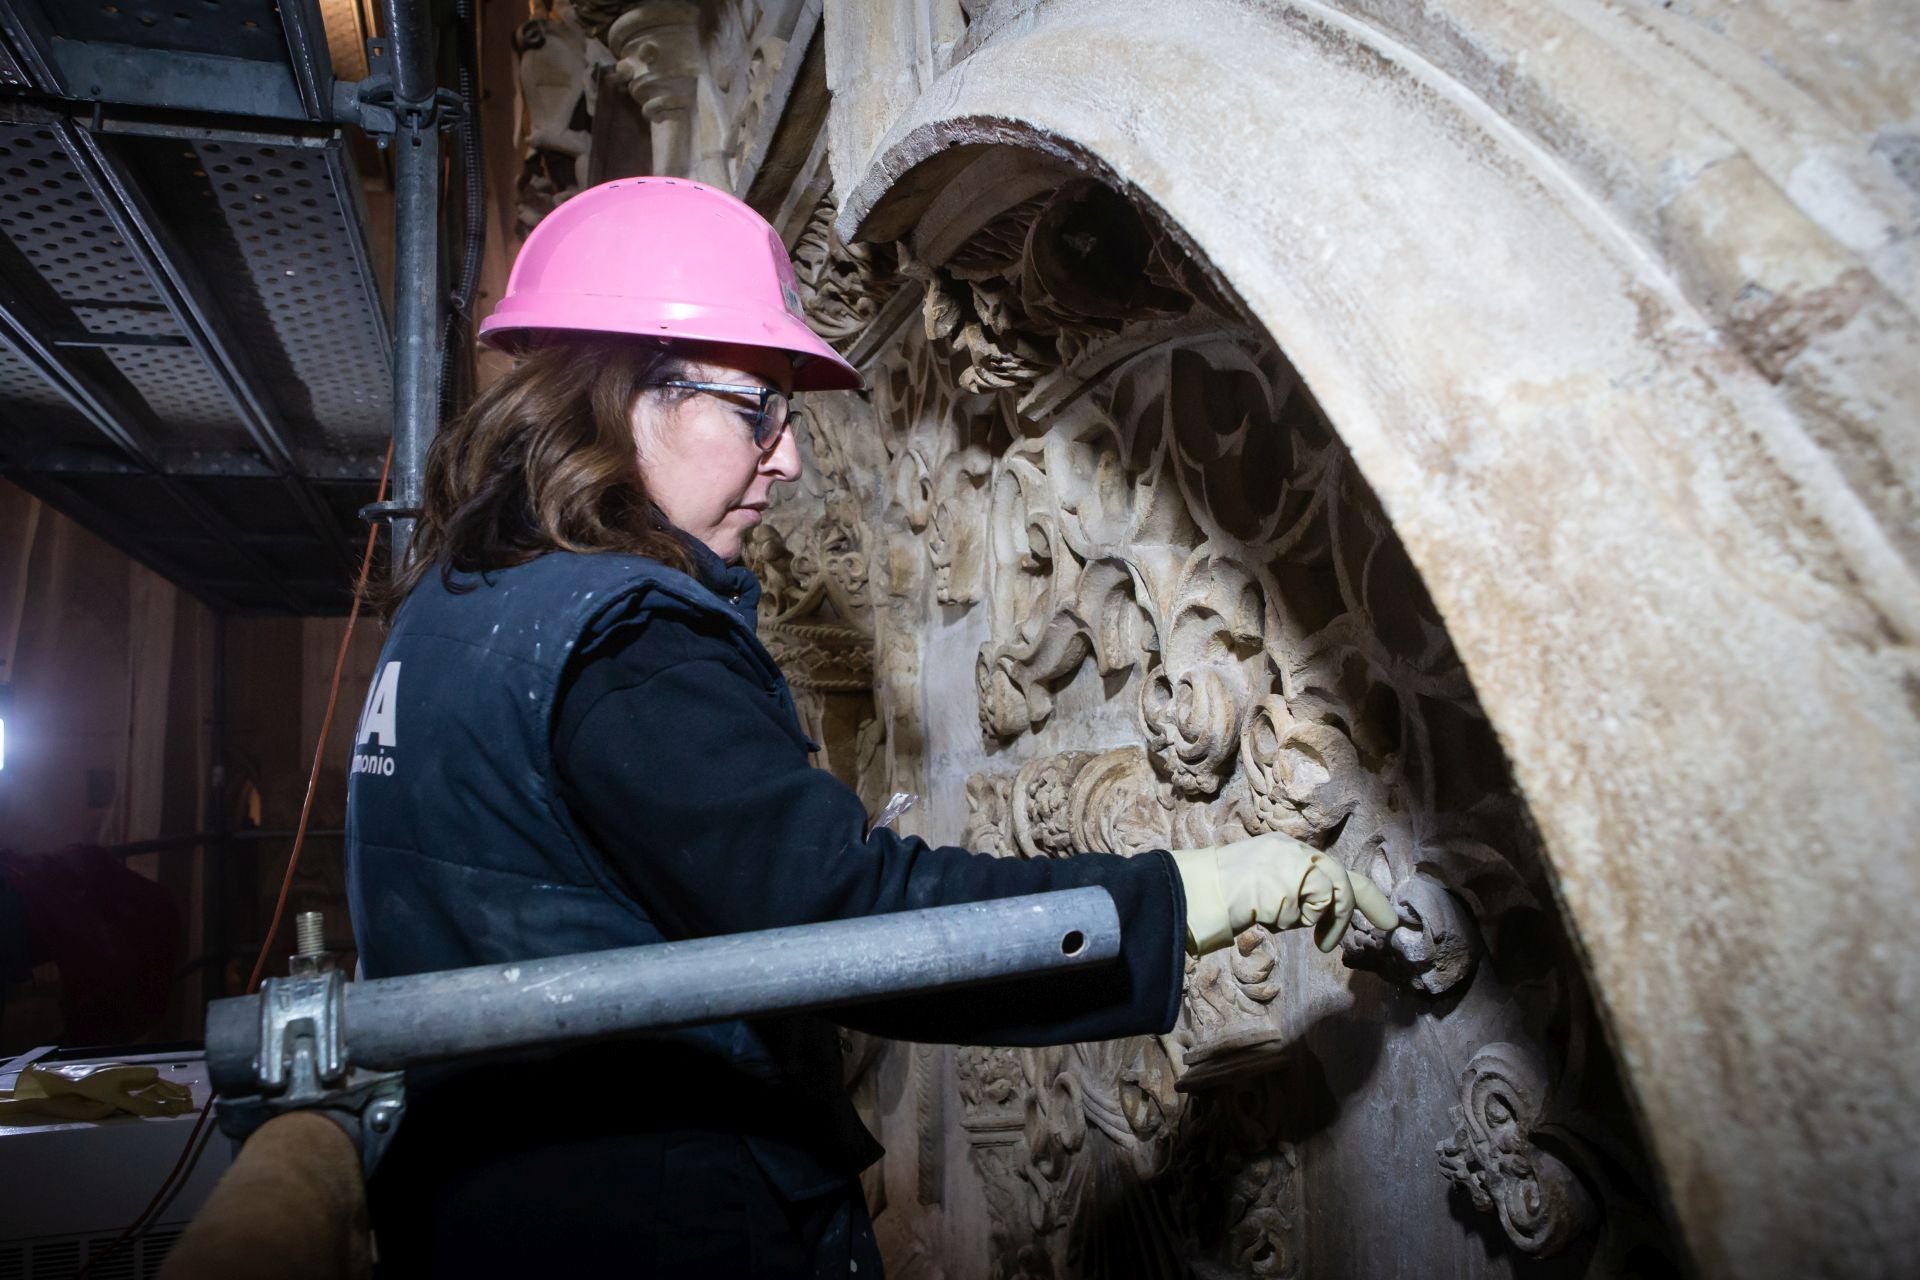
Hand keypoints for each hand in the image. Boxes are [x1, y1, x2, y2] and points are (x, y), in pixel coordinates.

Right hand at [1171, 833, 1398, 954]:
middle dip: (1364, 905)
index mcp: (1287, 849)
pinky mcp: (1290, 879)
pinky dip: (1294, 922)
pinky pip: (1309, 910)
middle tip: (1387, 926)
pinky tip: (1268, 916)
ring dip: (1324, 921)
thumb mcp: (1265, 886)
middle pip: (1341, 877)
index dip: (1366, 893)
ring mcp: (1292, 863)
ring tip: (1314, 940)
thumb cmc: (1223, 896)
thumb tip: (1320, 915)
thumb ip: (1294, 893)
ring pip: (1329, 894)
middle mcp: (1293, 850)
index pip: (1334, 868)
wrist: (1198, 891)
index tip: (1388, 918)